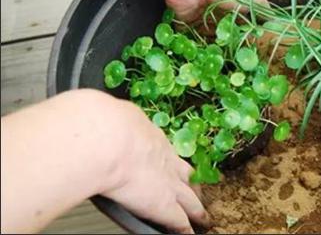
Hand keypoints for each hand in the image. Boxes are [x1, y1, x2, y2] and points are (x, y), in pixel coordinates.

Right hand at [1, 89, 207, 233]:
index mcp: (152, 139)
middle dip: (194, 185)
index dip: (173, 163)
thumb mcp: (115, 115)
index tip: (177, 167)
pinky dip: (185, 230)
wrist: (108, 138)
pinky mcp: (165, 205)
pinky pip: (180, 221)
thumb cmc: (106, 125)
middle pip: (187, 176)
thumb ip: (116, 118)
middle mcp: (166, 161)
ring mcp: (169, 183)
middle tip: (200, 193)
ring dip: (197, 209)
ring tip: (202, 217)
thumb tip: (101, 114)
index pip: (168, 154)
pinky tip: (189, 234)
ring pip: (190, 199)